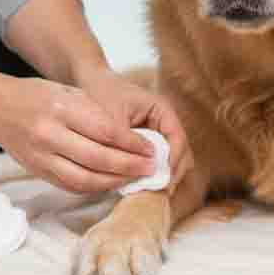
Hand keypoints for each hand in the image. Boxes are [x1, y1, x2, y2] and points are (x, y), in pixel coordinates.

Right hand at [0, 77, 158, 193]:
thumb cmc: (38, 95)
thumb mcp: (69, 92)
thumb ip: (96, 113)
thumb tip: (129, 138)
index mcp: (62, 109)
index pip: (106, 131)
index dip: (132, 144)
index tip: (151, 149)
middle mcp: (51, 134)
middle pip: (99, 158)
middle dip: (129, 166)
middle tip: (151, 168)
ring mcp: (42, 157)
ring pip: (85, 179)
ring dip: (114, 182)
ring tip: (134, 179)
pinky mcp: (38, 171)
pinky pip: (71, 185)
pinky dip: (94, 187)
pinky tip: (110, 183)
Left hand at [74, 65, 194, 193]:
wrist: (91, 82)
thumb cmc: (102, 93)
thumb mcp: (111, 117)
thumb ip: (125, 141)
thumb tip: (136, 167)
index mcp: (162, 110)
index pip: (178, 138)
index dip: (173, 160)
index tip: (163, 179)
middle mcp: (165, 122)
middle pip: (181, 152)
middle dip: (173, 172)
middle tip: (160, 192)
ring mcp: (158, 133)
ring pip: (172, 159)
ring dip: (164, 174)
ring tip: (151, 191)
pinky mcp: (148, 143)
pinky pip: (157, 160)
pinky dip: (152, 172)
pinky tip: (140, 183)